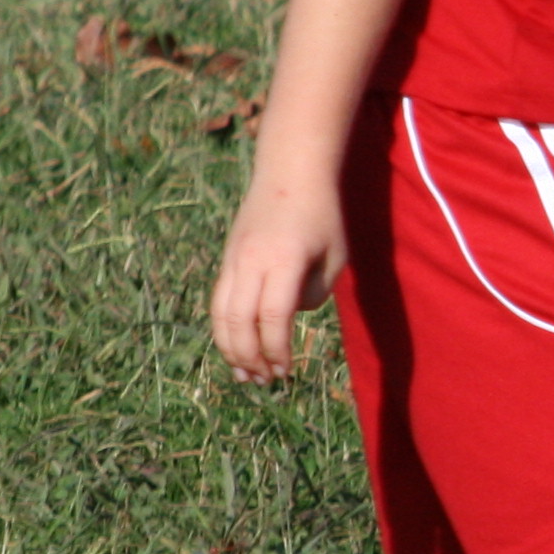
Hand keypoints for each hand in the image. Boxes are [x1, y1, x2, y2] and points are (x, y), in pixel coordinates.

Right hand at [211, 178, 344, 383]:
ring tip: (246, 374)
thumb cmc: (323, 215)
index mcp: (283, 259)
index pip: (272, 316)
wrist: (290, 172)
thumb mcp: (333, 256)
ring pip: (221, 313)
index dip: (277, 349)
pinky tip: (237, 347)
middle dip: (250, 357)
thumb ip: (313, 293)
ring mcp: (234, 259)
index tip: (287, 370)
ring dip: (231, 348)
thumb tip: (286, 319)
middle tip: (266, 381)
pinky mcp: (228, 259)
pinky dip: (225, 328)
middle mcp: (251, 260)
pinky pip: (220, 301)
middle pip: (238, 321)